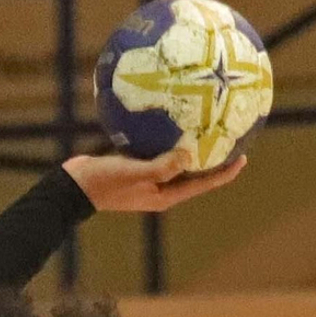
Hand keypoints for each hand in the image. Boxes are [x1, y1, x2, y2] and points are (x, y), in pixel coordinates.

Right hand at [63, 143, 246, 213]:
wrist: (72, 187)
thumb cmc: (103, 183)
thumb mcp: (133, 173)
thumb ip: (162, 166)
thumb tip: (189, 153)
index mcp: (164, 195)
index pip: (202, 185)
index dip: (224, 173)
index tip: (243, 157)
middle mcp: (160, 189)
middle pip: (194, 174)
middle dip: (212, 159)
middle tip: (229, 138)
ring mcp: (147, 178)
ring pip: (177, 162)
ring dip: (191, 148)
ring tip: (207, 127)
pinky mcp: (135, 166)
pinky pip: (158, 152)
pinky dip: (167, 140)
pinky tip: (171, 120)